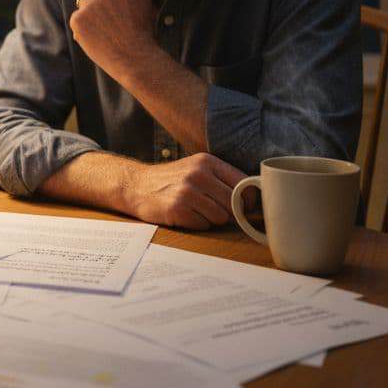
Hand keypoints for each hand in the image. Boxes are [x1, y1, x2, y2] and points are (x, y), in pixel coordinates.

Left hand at [69, 0, 158, 78]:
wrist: (134, 59)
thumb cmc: (143, 28)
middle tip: (114, 15)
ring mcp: (88, 6)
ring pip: (84, 0)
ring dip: (91, 10)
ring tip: (107, 27)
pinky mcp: (77, 21)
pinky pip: (76, 16)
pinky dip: (84, 25)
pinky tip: (98, 35)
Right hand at [116, 152, 247, 229]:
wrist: (136, 185)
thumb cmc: (171, 180)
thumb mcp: (195, 168)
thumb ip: (221, 179)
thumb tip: (252, 200)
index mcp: (207, 161)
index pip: (243, 183)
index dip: (248, 200)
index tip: (244, 207)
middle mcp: (198, 174)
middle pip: (233, 203)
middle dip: (229, 212)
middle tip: (214, 210)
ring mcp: (187, 191)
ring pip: (221, 216)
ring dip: (212, 219)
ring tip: (197, 211)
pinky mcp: (177, 209)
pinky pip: (204, 225)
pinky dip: (198, 224)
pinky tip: (185, 215)